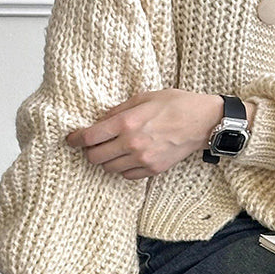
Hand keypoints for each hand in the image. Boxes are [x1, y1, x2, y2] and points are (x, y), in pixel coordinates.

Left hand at [65, 89, 236, 179]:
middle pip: (95, 157)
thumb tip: (100, 121)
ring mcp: (143, 159)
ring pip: (109, 169)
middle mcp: (132, 144)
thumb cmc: (176, 104)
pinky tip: (128, 157)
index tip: (71, 139)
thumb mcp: (144, 97)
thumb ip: (119, 110)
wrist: (203, 121)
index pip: (90, 137)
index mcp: (127, 123)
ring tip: (112, 150)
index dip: (75, 139)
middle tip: (92, 144)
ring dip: (106, 160)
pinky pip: (127, 176)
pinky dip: (123, 168)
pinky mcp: (153, 169)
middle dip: (89, 151)